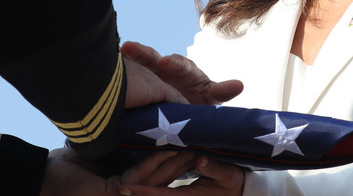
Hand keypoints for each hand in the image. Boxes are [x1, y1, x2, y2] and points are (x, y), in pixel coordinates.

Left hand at [41, 148, 196, 195]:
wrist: (45, 178)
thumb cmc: (71, 164)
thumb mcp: (107, 148)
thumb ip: (129, 140)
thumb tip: (149, 118)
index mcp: (133, 179)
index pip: (162, 169)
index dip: (179, 155)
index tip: (196, 138)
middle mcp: (133, 189)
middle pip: (167, 174)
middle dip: (185, 158)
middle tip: (203, 140)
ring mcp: (127, 193)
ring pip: (159, 175)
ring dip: (176, 159)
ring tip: (193, 143)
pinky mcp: (116, 192)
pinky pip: (141, 175)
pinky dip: (155, 161)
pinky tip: (168, 148)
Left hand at [117, 156, 244, 195]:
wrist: (240, 191)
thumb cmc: (234, 182)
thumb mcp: (228, 174)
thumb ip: (214, 168)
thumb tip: (200, 160)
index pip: (159, 195)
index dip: (140, 192)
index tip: (121, 188)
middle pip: (153, 195)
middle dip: (134, 190)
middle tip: (111, 185)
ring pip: (155, 190)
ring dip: (140, 184)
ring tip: (120, 180)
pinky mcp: (178, 193)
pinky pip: (161, 187)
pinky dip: (150, 181)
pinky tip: (138, 175)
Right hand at [121, 42, 242, 105]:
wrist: (182, 109)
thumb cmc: (197, 103)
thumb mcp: (209, 97)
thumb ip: (221, 91)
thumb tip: (240, 85)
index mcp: (186, 71)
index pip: (180, 64)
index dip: (172, 63)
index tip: (164, 62)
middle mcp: (167, 67)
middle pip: (154, 58)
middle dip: (145, 54)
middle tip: (132, 49)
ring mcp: (151, 71)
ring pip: (141, 61)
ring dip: (132, 54)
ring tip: (120, 50)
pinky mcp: (140, 77)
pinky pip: (130, 70)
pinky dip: (120, 66)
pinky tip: (107, 63)